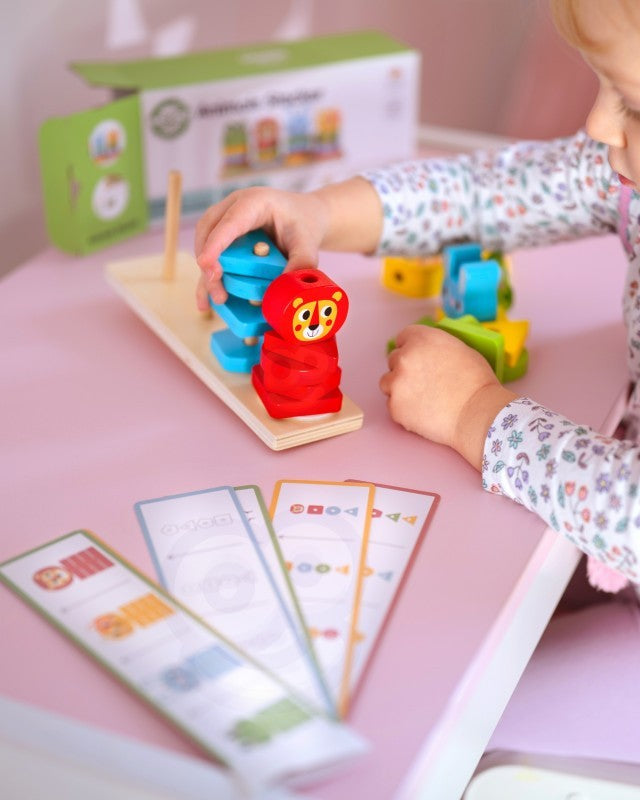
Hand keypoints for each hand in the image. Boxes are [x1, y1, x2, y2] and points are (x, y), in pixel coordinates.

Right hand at [194, 187, 329, 307]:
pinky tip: (207, 303)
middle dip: (208, 264)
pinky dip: (209, 278)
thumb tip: (284, 290)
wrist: (306, 217)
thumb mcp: (308, 243)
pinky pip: (211, 256)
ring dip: (206, 274)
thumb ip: (301, 263)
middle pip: (209, 231)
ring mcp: (226, 221)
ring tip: (209, 304)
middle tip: (218, 293)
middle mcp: (234, 207)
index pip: (230, 222)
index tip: (205, 265)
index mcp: (255, 202)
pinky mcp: (225, 237)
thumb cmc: (305, 224)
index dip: (215, 243)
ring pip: (204, 243)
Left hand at [379, 325, 515, 468]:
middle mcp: (404, 357)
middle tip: (425, 383)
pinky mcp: (395, 407)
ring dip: (400, 388)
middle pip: (394, 360)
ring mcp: (396, 383)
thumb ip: (436, 348)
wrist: (477, 413)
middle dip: (406, 369)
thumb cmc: (476, 382)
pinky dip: (404, 409)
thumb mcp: (460, 349)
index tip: (419, 360)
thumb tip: (428, 353)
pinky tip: (423, 412)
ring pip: (388, 383)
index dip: (412, 349)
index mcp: (421, 339)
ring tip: (423, 398)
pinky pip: (393, 406)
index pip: (403, 338)